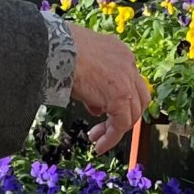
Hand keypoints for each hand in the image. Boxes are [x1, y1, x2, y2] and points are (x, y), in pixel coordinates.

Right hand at [67, 28, 150, 153]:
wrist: (55, 47)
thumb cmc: (58, 49)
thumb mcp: (81, 64)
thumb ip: (93, 82)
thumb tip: (96, 105)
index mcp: (119, 52)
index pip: (128, 80)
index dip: (119, 98)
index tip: (102, 110)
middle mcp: (128, 63)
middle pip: (138, 97)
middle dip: (123, 115)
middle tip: (104, 127)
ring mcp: (127, 80)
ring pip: (132, 113)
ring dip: (116, 129)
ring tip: (98, 139)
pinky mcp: (120, 97)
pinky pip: (121, 125)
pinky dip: (111, 138)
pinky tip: (99, 146)